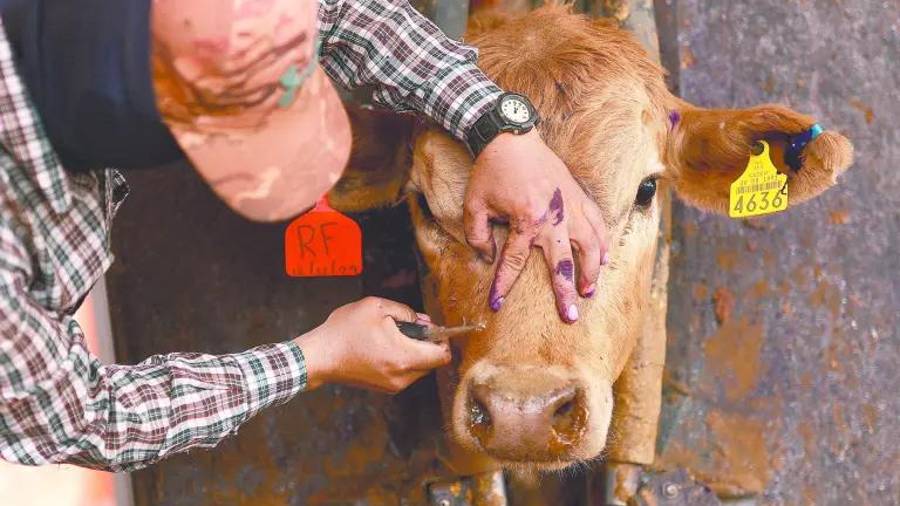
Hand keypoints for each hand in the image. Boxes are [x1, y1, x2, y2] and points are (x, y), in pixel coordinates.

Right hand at [295, 297, 449, 392]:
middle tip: (409, 326)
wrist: (319, 356)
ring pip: (419, 368)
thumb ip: (405, 311)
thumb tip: (423, 321)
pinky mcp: (385, 388)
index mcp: (404, 357)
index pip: (442, 356)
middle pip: (432, 362)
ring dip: (414, 351)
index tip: (431, 327)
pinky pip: (405, 373)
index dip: (442, 339)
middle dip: (427, 343)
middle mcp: (402, 376)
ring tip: (392, 335)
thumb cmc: (344, 330)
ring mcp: (393, 386)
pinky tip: (384, 346)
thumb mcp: (375, 307)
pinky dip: (403, 360)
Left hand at [464, 130, 608, 322]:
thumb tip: (489, 258)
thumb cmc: (491, 170)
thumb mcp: (474, 204)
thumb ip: (479, 235)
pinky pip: (597, 223)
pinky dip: (603, 242)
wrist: (510, 135)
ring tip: (591, 292)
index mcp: (526, 221)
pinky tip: (604, 259)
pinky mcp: (578, 194)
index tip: (496, 304)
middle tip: (570, 316)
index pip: (514, 262)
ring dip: (591, 271)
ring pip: (589, 246)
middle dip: (566, 293)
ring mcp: (569, 206)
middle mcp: (553, 217)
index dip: (503, 285)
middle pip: (563, 264)